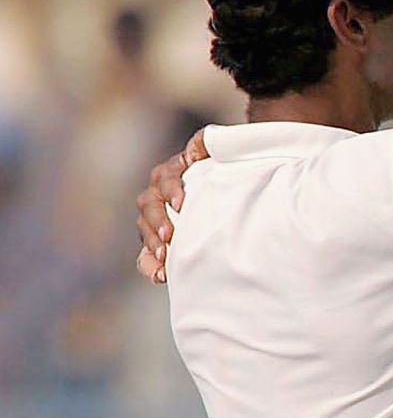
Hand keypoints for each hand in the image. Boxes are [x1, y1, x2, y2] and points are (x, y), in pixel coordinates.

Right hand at [135, 130, 207, 284]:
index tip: (182, 203)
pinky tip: (161, 277)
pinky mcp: (158, 239)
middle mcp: (158, 193)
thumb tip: (204, 141)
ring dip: (153, 246)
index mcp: (171, 172)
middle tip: (170, 237)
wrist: (222, 186)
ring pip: (145, 230)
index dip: (172, 190)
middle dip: (159, 222)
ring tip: (165, 260)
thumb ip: (208, 144)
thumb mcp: (216, 151)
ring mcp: (156, 218)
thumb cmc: (220, 168)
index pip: (165, 179)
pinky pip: (146, 255)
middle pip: (149, 206)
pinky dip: (150, 266)